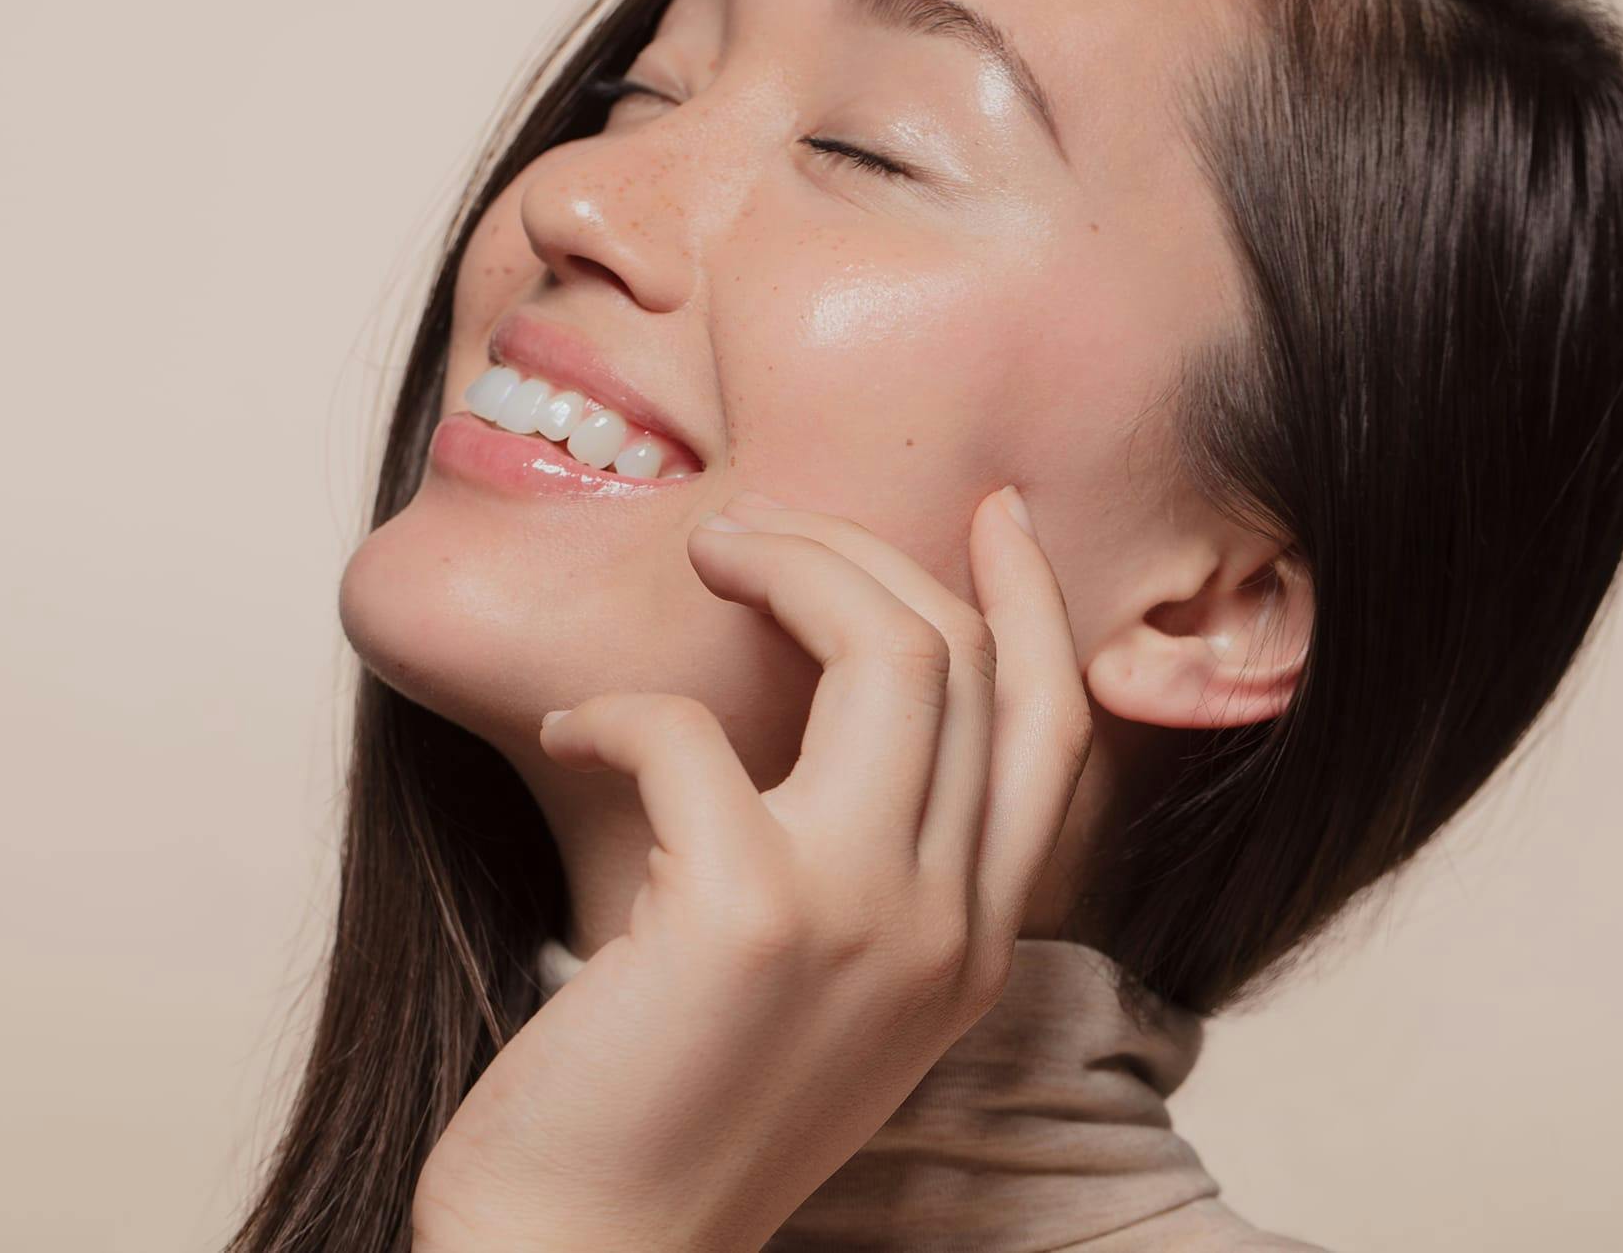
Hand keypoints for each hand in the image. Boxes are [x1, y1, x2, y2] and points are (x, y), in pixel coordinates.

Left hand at [412, 486, 1093, 1251]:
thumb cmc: (677, 1108)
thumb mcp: (824, 990)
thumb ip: (867, 867)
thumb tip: (826, 700)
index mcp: (973, 945)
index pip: (1054, 728)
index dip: (1035, 601)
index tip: (995, 513)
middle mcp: (945, 927)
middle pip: (967, 660)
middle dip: (866, 554)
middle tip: (762, 528)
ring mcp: (861, 918)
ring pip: (889, 653)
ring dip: (786, 568)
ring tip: (707, 558)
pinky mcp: (744, 914)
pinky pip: (691, 731)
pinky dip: (615, 711)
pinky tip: (568, 737)